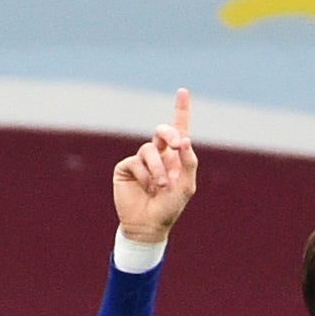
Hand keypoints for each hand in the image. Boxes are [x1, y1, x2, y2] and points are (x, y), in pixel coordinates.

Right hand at [113, 88, 197, 242]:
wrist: (148, 225)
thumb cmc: (170, 207)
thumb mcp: (186, 186)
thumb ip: (189, 163)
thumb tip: (185, 139)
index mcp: (175, 157)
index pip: (179, 129)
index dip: (181, 110)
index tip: (182, 91)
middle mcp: (158, 155)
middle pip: (162, 131)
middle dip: (169, 133)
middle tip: (176, 143)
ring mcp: (141, 160)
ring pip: (150, 150)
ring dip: (158, 168)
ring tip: (160, 186)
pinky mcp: (126, 167)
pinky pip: (136, 162)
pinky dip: (144, 175)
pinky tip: (146, 187)